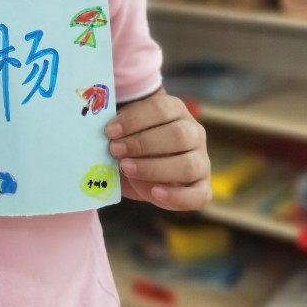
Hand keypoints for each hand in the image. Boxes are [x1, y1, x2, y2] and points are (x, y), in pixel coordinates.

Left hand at [106, 89, 211, 210]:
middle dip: (143, 144)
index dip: (134, 120)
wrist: (141, 167)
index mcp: (176, 110)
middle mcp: (194, 133)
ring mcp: (201, 160)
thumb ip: (119, 130)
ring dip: (154, 168)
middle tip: (115, 150)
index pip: (161, 109)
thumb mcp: (125, 130)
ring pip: (188, 165)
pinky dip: (177, 196)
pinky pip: (199, 195)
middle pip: (178, 135)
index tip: (110, 131)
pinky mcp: (201, 187)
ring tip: (126, 168)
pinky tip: (155, 193)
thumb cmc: (130, 142)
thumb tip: (105, 135)